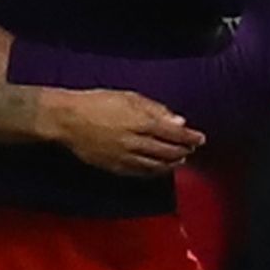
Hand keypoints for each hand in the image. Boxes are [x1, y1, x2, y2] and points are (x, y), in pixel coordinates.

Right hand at [40, 89, 204, 176]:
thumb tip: (179, 121)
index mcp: (142, 122)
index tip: (201, 138)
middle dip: (183, 151)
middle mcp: (137, 142)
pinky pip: (141, 173)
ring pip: (156, 165)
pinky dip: (154, 172)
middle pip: (168, 151)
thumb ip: (155, 109)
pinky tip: (159, 169)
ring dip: (172, 164)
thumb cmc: (98, 102)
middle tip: (192, 149)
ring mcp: (126, 157)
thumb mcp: (128, 97)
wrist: (69, 120)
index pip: (175, 133)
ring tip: (180, 160)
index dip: (190, 137)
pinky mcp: (115, 167)